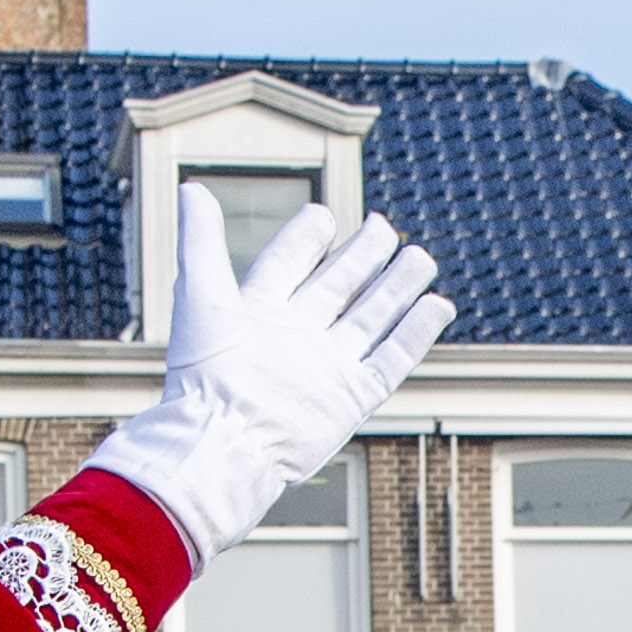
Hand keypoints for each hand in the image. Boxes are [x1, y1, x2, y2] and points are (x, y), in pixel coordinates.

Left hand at [84, 194, 453, 569]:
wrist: (224, 444)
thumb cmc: (205, 375)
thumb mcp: (201, 294)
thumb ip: (201, 240)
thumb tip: (193, 187)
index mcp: (258, 311)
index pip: (288, 263)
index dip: (305, 239)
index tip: (323, 215)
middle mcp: (295, 337)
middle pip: (339, 287)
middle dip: (362, 257)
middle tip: (383, 226)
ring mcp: (326, 367)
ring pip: (372, 318)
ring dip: (397, 287)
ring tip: (421, 257)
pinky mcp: (351, 396)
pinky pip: (392, 359)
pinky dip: (416, 332)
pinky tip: (438, 304)